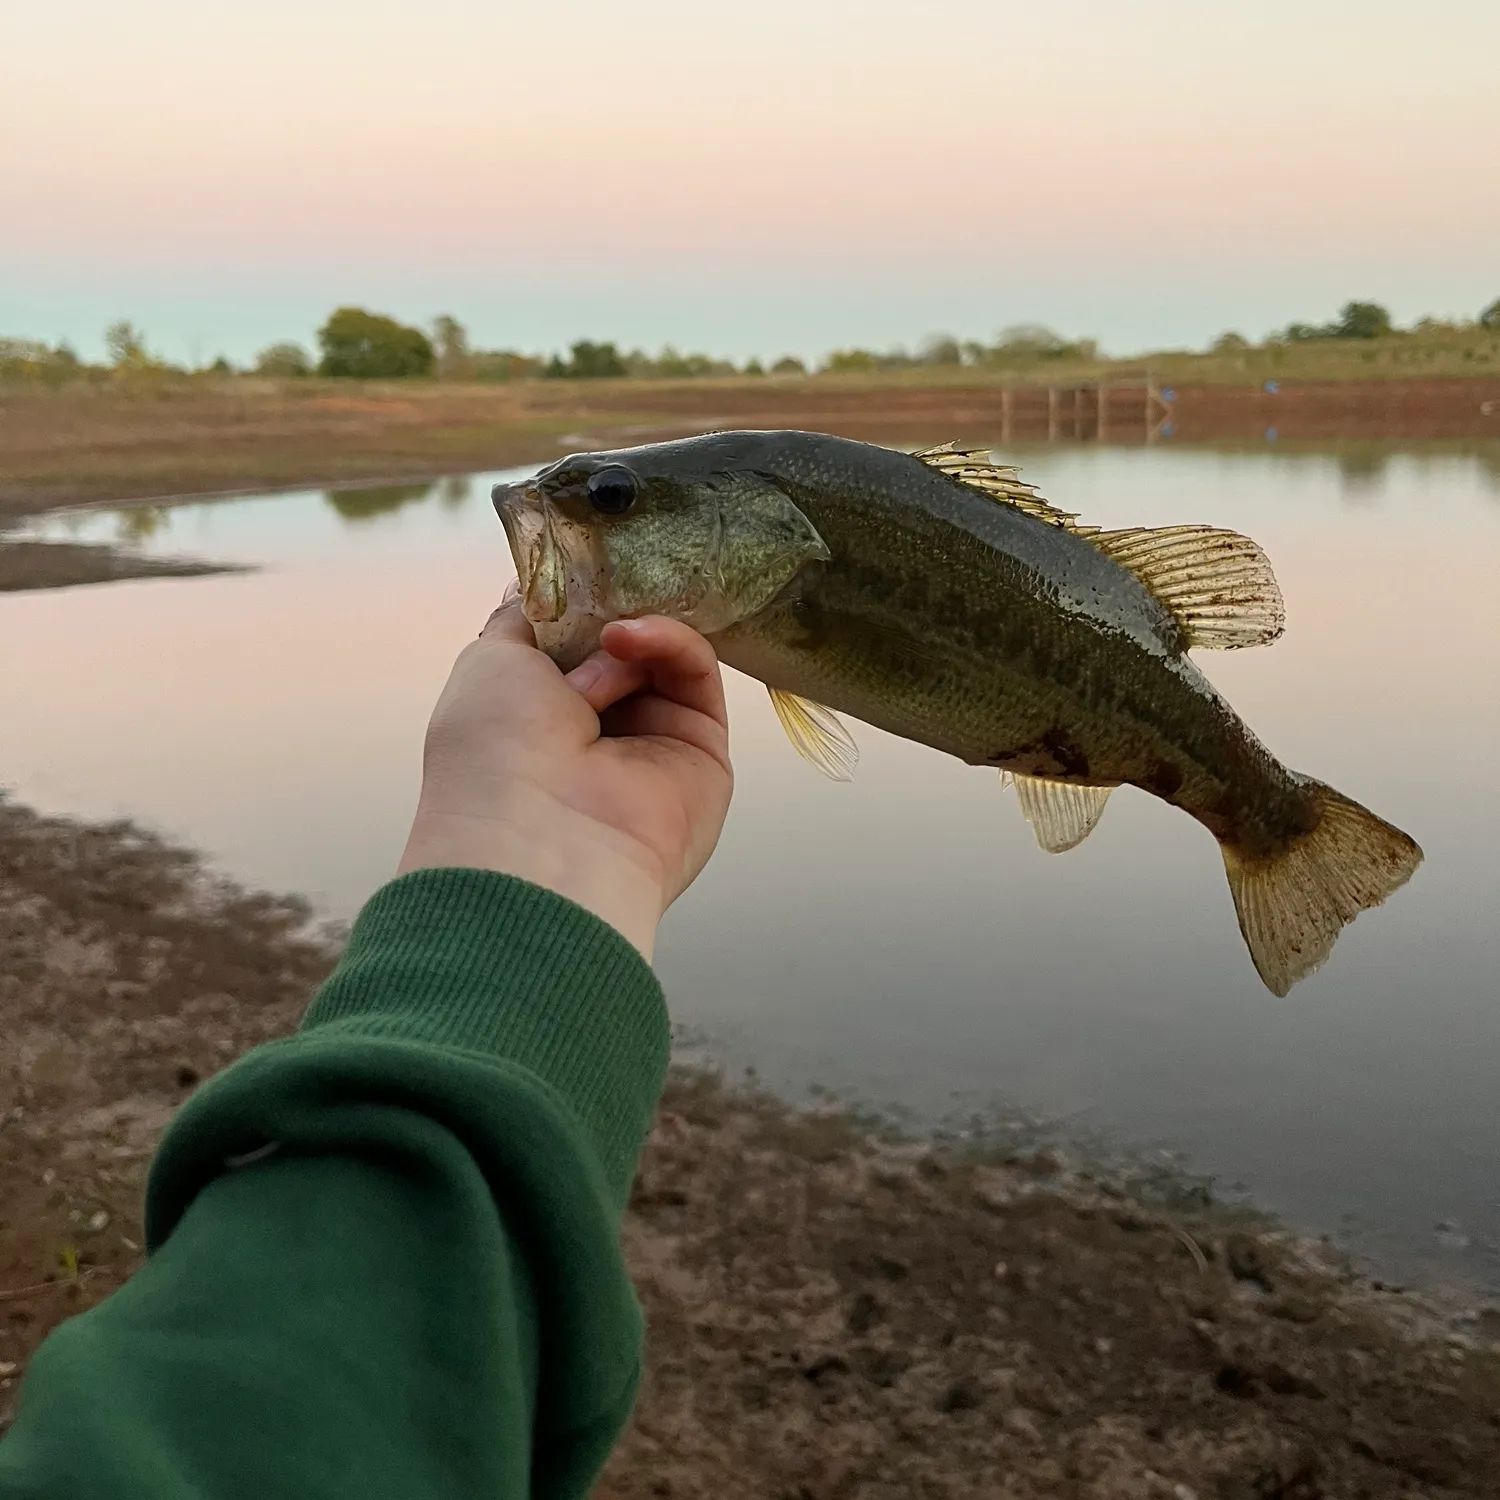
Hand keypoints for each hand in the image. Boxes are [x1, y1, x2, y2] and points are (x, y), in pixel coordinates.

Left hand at [398, 597, 732, 959]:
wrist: (541, 842)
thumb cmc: (494, 754)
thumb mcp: (490, 661)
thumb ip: (523, 618)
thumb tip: (546, 584)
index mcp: (539, 718)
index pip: (573, 641)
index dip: (579, 598)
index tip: (580, 562)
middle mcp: (598, 732)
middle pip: (625, 640)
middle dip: (614, 604)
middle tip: (606, 576)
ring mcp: (654, 742)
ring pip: (663, 652)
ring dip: (630, 630)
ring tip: (605, 640)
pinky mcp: (703, 749)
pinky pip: (696, 672)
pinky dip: (669, 642)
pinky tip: (629, 639)